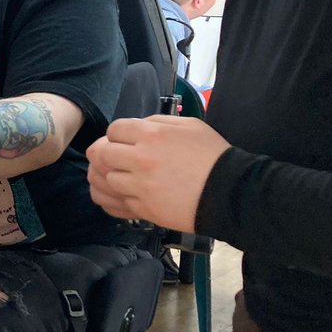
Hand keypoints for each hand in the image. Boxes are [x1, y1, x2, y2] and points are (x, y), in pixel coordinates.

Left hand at [86, 114, 229, 232]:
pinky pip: (113, 204)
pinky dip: (108, 199)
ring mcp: (140, 186)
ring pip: (104, 180)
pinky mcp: (143, 208)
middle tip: (112, 158)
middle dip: (105, 154)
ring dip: (107, 177)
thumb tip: (136, 127)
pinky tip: (111, 195)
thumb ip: (157, 122)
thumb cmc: (213, 156)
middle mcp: (141, 159)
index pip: (114, 130)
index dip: (116, 135)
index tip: (123, 141)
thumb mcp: (190, 126)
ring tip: (114, 177)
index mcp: (151, 135)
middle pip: (101, 154)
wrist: (230, 192)